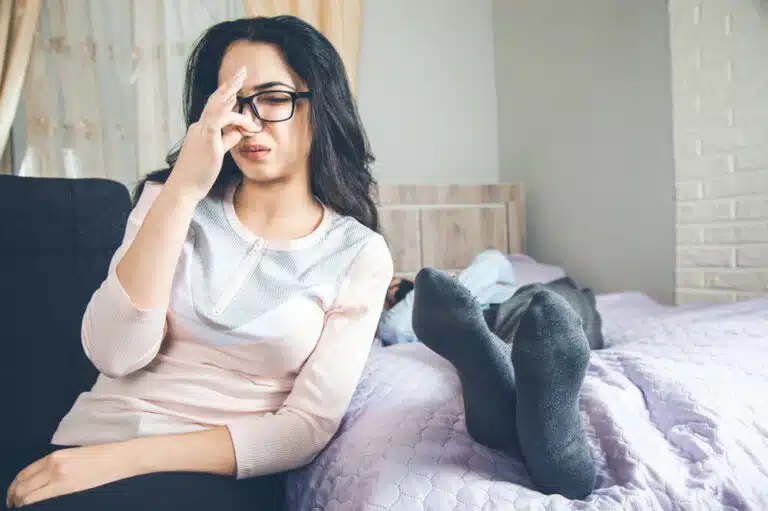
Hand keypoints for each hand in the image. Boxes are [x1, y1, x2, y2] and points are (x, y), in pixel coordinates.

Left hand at [6, 443, 137, 507]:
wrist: (120, 458)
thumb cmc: (103, 456)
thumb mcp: (75, 456)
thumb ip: (57, 465)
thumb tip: (42, 478)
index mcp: (55, 455)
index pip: (25, 472)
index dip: (15, 484)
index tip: (13, 491)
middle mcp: (53, 464)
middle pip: (22, 483)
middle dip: (13, 494)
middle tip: (12, 501)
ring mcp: (58, 475)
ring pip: (26, 491)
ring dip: (19, 499)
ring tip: (18, 504)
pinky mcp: (66, 486)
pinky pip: (37, 496)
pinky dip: (28, 501)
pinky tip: (28, 504)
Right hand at [169, 65, 259, 202]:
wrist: (184, 187)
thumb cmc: (198, 174)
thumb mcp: (217, 154)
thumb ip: (227, 140)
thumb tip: (239, 131)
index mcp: (201, 130)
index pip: (215, 109)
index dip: (226, 96)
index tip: (236, 88)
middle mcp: (200, 127)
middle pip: (215, 100)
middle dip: (229, 85)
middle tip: (241, 71)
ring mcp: (202, 132)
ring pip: (218, 106)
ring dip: (231, 91)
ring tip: (241, 78)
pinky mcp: (207, 140)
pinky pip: (219, 120)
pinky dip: (229, 112)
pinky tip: (236, 104)